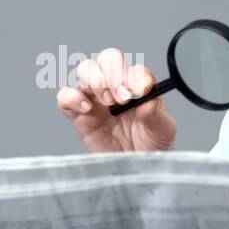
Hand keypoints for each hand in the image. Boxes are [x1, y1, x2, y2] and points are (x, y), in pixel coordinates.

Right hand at [56, 47, 175, 152]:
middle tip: (122, 97)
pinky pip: (65, 96)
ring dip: (95, 80)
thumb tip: (145, 95)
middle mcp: (115, 87)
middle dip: (113, 72)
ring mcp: (95, 100)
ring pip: (85, 70)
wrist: (137, 170)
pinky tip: (87, 109)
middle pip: (107, 58)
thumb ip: (156, 112)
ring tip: (108, 102)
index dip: (134, 76)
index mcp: (138, 86)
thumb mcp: (163, 130)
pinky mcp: (79, 116)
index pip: (133, 68)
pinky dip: (71, 97)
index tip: (139, 92)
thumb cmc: (151, 146)